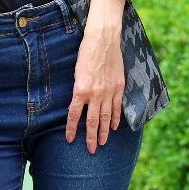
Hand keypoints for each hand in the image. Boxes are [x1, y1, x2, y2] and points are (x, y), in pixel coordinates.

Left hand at [67, 17, 124, 153]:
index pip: (74, 115)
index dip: (72, 129)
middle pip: (92, 121)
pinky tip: (114, 127)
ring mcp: (108, 91)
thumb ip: (78, 90)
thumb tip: (77, 104)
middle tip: (91, 150)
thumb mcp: (76, 72)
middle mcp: (95, 94)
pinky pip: (117, 107)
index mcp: (81, 90)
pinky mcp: (119, 87)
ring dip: (104, 132)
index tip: (70, 140)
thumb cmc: (86, 52)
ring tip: (102, 143)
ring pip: (106, 117)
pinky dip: (116, 118)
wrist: (103, 39)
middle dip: (90, 137)